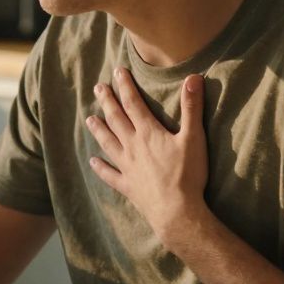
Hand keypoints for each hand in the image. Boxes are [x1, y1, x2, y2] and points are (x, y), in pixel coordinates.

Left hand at [85, 68, 209, 247]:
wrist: (177, 211)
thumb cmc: (187, 175)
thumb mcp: (193, 138)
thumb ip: (191, 107)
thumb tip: (193, 78)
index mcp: (148, 133)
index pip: (133, 103)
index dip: (125, 86)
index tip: (117, 72)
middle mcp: (133, 146)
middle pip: (116, 119)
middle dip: (107, 102)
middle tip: (97, 88)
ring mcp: (127, 166)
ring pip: (108, 143)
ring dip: (98, 130)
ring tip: (89, 119)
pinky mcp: (127, 185)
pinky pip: (109, 174)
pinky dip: (100, 167)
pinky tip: (93, 162)